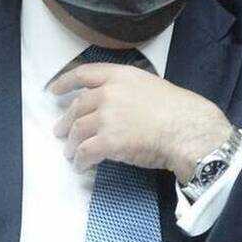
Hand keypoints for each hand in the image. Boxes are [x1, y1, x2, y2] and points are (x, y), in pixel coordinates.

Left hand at [50, 63, 233, 182]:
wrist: (187, 130)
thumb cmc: (177, 110)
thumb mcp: (150, 85)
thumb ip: (127, 89)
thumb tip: (116, 100)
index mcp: (119, 76)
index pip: (83, 74)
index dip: (65, 82)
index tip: (53, 90)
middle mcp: (107, 93)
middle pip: (77, 107)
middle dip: (66, 121)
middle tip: (61, 131)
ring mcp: (106, 117)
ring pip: (77, 131)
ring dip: (71, 144)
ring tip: (71, 154)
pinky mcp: (107, 141)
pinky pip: (85, 152)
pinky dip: (80, 161)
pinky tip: (81, 167)